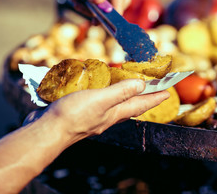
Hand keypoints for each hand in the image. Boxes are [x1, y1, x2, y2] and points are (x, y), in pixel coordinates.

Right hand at [26, 79, 169, 144]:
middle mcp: (109, 116)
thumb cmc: (74, 115)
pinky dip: (106, 94)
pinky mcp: (83, 112)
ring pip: (116, 104)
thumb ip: (121, 92)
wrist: (47, 131)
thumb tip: (142, 85)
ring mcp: (96, 115)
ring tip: (131, 87)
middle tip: (153, 89)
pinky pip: (101, 102)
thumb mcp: (101, 100)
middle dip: (144, 97)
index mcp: (116, 113)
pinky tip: (101, 90)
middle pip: (132, 105)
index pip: (142, 103)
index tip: (168, 92)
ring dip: (126, 95)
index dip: (156, 97)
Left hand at [56, 0, 131, 13]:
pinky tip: (76, 0)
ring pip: (107, 2)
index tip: (111, 23)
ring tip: (77, 3)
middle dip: (103, 11)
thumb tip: (100, 2)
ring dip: (92, 8)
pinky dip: (87, 4)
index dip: (116, 8)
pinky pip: (98, 0)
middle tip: (92, 19)